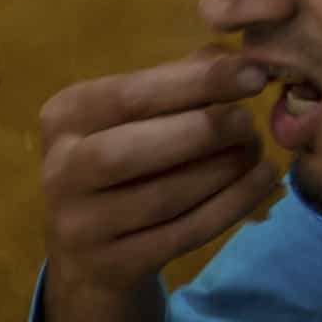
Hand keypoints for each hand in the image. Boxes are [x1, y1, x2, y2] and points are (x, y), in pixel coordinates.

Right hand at [34, 53, 283, 321]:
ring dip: (222, 171)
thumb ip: (176, 82)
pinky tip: (261, 183)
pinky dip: (230, 207)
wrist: (89, 260)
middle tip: (249, 122)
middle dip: (204, 132)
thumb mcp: (133, 120)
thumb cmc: (121, 170)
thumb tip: (235, 55)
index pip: (130, 95)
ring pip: (163, 196)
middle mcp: (60, 170)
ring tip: (257, 152)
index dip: (196, 84)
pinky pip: (182, 234)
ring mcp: (81, 225)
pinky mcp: (112, 265)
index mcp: (63, 118)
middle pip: (136, 149)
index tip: (253, 76)